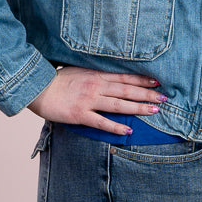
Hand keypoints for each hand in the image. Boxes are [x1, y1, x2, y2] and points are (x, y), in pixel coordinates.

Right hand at [27, 65, 164, 134]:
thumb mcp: (78, 71)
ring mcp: (89, 100)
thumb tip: (111, 78)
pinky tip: (128, 131)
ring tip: (154, 112)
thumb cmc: (56, 80)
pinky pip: (101, 122)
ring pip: (119, 105)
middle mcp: (96, 86)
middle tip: (164, 99)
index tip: (157, 83)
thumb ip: (95, 74)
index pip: (124, 77)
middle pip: (127, 91)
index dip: (142, 80)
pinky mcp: (80, 114)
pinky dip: (115, 127)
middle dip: (147, 95)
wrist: (37, 88)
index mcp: (96, 75)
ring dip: (138, 108)